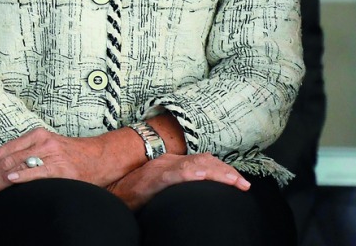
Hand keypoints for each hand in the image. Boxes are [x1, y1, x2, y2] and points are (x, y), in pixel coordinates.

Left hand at [0, 127, 128, 199]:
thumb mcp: (47, 149)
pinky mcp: (62, 168)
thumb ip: (25, 154)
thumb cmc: (74, 156)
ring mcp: (51, 154)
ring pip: (16, 165)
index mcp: (35, 136)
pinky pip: (36, 172)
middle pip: (5, 158)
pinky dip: (21, 176)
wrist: (103, 156)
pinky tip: (9, 180)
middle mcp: (41, 141)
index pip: (3, 151)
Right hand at [107, 153, 250, 210]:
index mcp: (172, 164)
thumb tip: (199, 191)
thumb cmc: (135, 195)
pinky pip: (173, 174)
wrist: (111, 194)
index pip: (204, 162)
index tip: (240, 183)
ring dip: (216, 172)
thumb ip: (179, 185)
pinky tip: (200, 177)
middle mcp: (169, 162)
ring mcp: (160, 168)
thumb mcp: (162, 189)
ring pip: (194, 165)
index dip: (224, 170)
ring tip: (232, 180)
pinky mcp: (152, 178)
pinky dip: (188, 173)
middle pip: (204, 161)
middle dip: (226, 172)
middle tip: (244, 184)